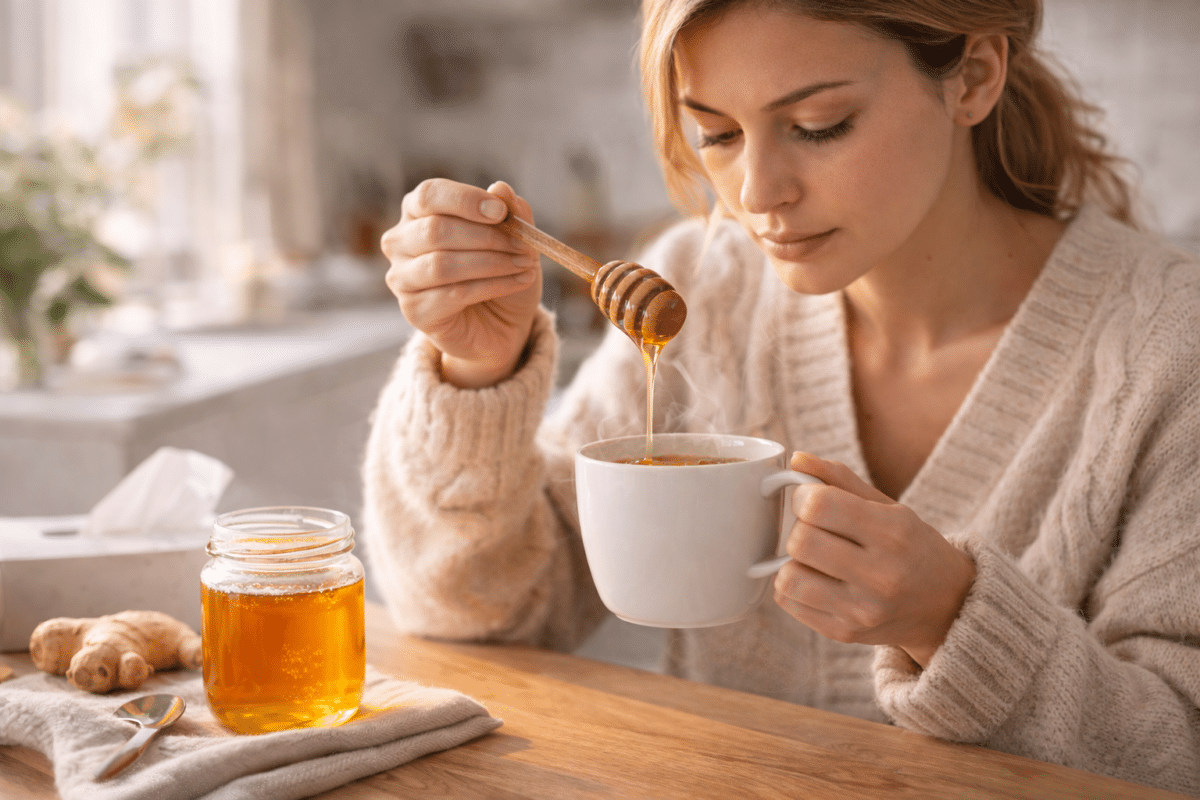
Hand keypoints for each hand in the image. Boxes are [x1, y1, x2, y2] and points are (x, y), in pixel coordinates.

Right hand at [381, 178, 541, 387]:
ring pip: (443, 265)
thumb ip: (509, 212)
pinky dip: (492, 286)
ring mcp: (402, 278)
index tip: (501, 211)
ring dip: (491, 262)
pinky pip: (453, 294)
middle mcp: (401, 242)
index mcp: (417, 212)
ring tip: (524, 264)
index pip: (429, 195)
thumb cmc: (499, 272)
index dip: (465, 200)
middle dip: (487, 236)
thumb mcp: (514, 238)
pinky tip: (517, 282)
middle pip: (436, 230)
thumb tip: (501, 189)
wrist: (501, 324)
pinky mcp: (414, 310)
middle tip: (523, 245)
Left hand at [774, 452, 975, 666]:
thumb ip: (839, 479)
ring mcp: (862, 610)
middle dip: (799, 528)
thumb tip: (796, 458)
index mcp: (893, 532)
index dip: (803, 497)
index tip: (812, 500)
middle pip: (800, 542)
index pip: (819, 506)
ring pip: (788, 576)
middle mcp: (880, 575)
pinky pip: (788, 601)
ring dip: (793, 561)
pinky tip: (816, 579)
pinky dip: (792, 585)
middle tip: (815, 530)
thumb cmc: (910, 547)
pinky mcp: (843, 633)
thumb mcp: (887, 507)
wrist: (946, 607)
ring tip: (815, 558)